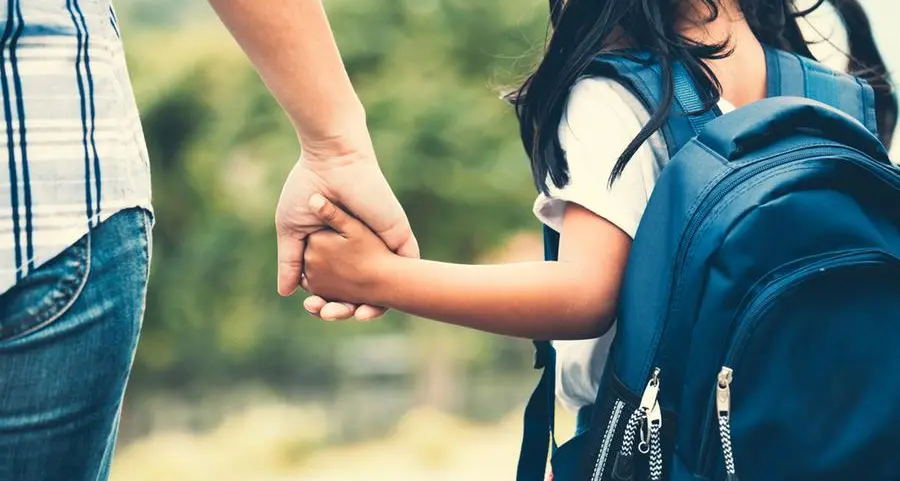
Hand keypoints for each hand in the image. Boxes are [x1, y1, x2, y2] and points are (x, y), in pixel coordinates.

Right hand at [275, 135, 418, 319]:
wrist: (333, 162)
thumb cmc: (307, 190)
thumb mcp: (292, 231)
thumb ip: (290, 261)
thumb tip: (285, 293)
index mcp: (336, 249)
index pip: (334, 285)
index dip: (324, 301)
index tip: (313, 308)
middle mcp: (360, 251)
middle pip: (358, 292)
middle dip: (344, 309)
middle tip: (327, 314)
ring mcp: (380, 246)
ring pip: (382, 288)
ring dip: (369, 308)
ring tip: (352, 315)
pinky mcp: (399, 238)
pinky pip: (406, 273)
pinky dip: (396, 293)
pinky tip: (378, 307)